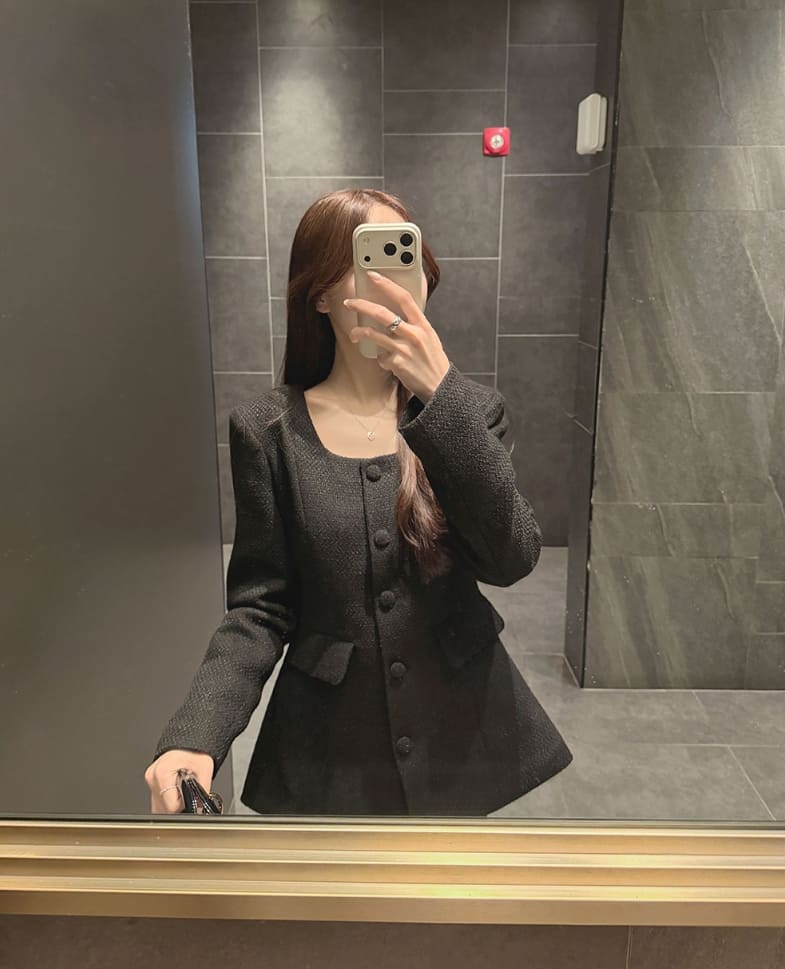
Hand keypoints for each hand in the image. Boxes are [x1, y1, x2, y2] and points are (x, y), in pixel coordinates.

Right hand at [144, 749, 214, 813]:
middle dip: (178, 806)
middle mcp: (152, 776)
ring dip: (172, 804)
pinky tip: (177, 790)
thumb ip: (203, 793)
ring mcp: (150, 778)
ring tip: (184, 789)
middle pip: (163, 808)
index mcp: (162, 773)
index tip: (192, 799)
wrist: (191, 735)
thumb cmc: (196, 749)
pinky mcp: (152, 780)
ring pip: (158, 806)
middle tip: (189, 793)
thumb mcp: (205, 770)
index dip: (184, 806)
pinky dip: (168, 799)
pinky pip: (158, 798)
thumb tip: (201, 809)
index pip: (171, 806)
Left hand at [343, 271, 449, 403]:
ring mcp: (405, 349)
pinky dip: (381, 359)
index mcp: (423, 324)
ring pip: (374, 335)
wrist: (440, 386)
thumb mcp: (429, 337)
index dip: (387, 285)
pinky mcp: (397, 364)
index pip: (404, 298)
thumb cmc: (433, 360)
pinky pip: (381, 357)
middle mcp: (414, 334)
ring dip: (359, 333)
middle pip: (382, 314)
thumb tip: (394, 312)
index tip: (373, 275)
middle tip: (349, 302)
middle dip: (362, 305)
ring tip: (353, 334)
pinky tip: (387, 362)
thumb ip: (414, 324)